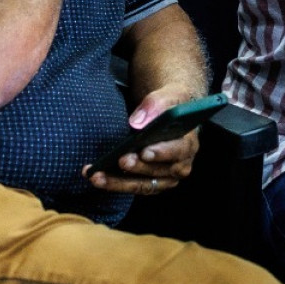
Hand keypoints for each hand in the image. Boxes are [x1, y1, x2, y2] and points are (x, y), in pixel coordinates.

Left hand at [85, 88, 200, 193]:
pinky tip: (96, 177)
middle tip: (120, 160)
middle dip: (138, 167)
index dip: (162, 153)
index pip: (179, 150)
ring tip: (97, 176)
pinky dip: (114, 184)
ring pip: (144, 184)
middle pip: (159, 171)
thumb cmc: (168, 105)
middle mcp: (180, 165)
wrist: (166, 115)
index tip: (144, 151)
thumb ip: (155, 105)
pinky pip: (133, 187)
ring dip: (119, 182)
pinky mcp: (150, 183)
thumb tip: (137, 123)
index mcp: (188, 143)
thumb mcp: (167, 96)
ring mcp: (165, 177)